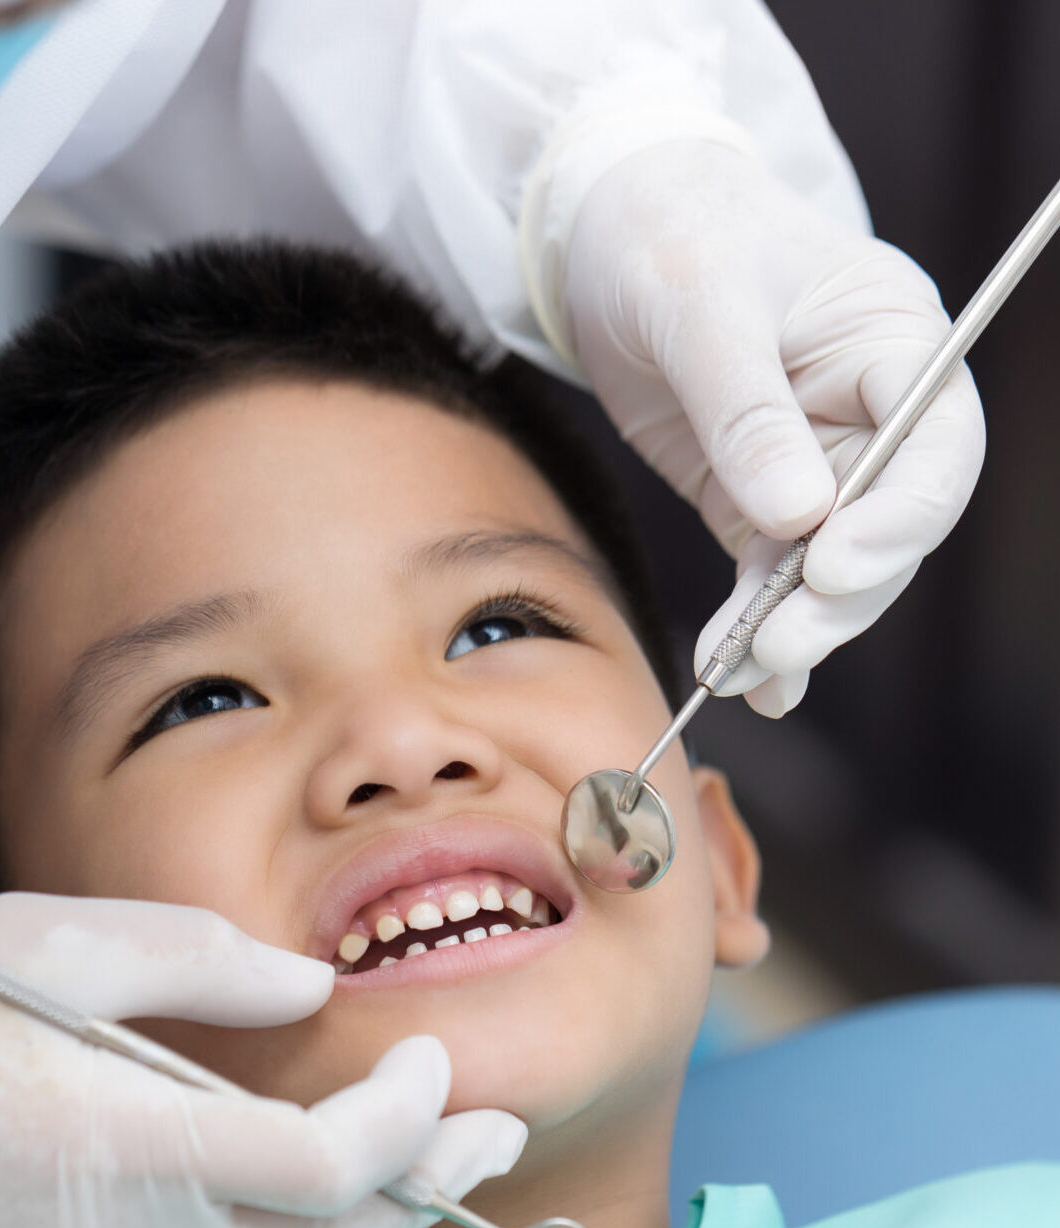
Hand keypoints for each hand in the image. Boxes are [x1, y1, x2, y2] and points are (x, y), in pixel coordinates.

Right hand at [0, 893, 524, 1227]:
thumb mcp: (50, 943)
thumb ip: (200, 965)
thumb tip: (311, 991)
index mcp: (128, 1141)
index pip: (322, 1169)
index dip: (407, 1121)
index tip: (437, 1059)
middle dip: (430, 1182)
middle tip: (497, 1130)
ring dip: (354, 1222)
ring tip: (411, 1158)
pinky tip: (276, 1198)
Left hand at [562, 140, 985, 714]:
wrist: (606, 230)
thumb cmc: (670, 234)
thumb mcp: (701, 305)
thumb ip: (747, 410)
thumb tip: (798, 516)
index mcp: (893, 343)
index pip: (937, 447)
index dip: (900, 518)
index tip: (833, 564)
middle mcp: (870, 414)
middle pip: (890, 528)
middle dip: (838, 595)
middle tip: (778, 644)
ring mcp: (815, 465)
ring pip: (829, 570)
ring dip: (791, 627)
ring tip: (737, 672)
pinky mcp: (755, 502)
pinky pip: (771, 577)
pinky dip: (757, 630)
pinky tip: (746, 680)